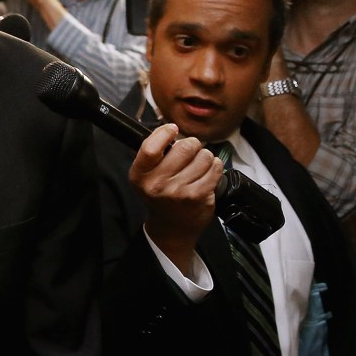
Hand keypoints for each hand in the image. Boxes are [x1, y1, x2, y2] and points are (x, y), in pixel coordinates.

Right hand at [129, 124, 222, 274]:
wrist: (172, 227)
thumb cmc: (161, 195)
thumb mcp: (146, 174)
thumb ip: (154, 151)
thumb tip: (170, 128)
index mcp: (140, 175)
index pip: (151, 147)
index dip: (165, 133)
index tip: (172, 130)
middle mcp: (157, 184)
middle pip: (184, 147)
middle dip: (191, 145)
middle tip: (189, 153)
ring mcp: (179, 191)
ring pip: (204, 155)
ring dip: (204, 157)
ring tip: (197, 167)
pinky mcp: (199, 196)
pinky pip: (215, 168)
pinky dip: (214, 167)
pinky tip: (206, 174)